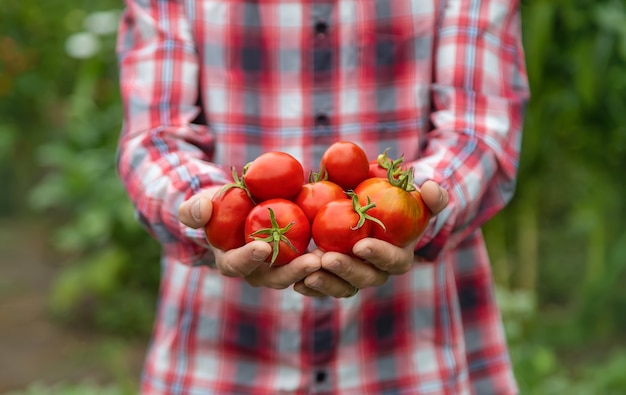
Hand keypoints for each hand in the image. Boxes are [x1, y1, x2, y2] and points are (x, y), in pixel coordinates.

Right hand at [177, 188, 321, 288]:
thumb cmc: (218, 208)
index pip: (238, 265)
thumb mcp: (203, 204)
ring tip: (335, 259)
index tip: (261, 247)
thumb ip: (195, 210)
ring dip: (318, 272)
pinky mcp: (301, 263)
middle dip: (294, 272)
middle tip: (313, 261)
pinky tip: (349, 252)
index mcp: (232, 261)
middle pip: (276, 278)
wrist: (240, 212)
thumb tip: (201, 210)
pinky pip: (317, 269)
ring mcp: (281, 270)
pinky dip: (332, 264)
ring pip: (301, 278)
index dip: (248, 258)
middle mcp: (258, 272)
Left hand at [294, 180, 448, 297]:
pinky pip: (324, 289)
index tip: (361, 244)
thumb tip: (431, 188)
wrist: (372, 211)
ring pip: (342, 288)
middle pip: (364, 278)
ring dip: (325, 283)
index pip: (393, 261)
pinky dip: (311, 288)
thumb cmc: (394, 202)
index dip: (379, 254)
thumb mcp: (413, 196)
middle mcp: (378, 272)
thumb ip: (429, 195)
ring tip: (307, 274)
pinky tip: (297, 283)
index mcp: (399, 255)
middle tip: (327, 258)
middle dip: (346, 270)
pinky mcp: (335, 280)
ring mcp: (355, 279)